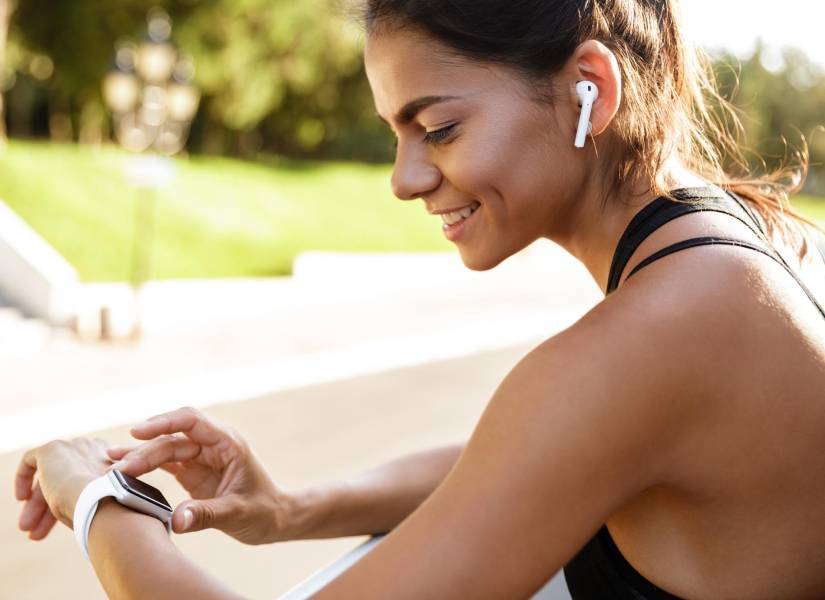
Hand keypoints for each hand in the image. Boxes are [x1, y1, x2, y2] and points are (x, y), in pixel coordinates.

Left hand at [16, 438, 113, 539]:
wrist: (102, 498)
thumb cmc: (108, 509)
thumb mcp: (102, 503)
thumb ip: (92, 500)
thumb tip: (78, 513)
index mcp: (112, 459)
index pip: (84, 478)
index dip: (69, 500)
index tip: (63, 521)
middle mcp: (93, 449)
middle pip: (65, 478)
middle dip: (49, 507)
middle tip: (37, 530)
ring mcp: (74, 446)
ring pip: (49, 476)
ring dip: (38, 504)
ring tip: (28, 528)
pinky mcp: (53, 448)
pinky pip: (31, 460)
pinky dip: (23, 478)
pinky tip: (23, 499)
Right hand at [107, 406, 292, 544]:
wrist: (273, 519)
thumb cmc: (263, 511)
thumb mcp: (237, 513)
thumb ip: (206, 514)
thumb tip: (175, 520)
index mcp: (227, 442)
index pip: (191, 420)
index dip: (164, 422)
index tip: (137, 432)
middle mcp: (211, 444)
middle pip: (172, 438)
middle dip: (144, 450)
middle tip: (119, 468)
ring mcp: (200, 456)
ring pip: (164, 449)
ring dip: (139, 457)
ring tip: (110, 465)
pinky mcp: (191, 471)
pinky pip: (164, 463)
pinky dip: (144, 467)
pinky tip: (121, 470)